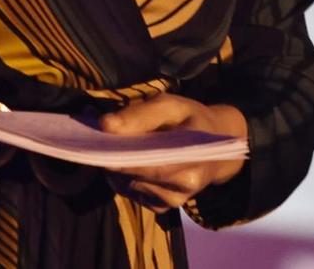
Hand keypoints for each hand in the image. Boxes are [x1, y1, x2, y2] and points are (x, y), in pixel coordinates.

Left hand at [98, 95, 247, 210]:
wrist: (216, 148)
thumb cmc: (192, 120)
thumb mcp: (171, 105)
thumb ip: (139, 114)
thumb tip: (105, 125)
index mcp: (190, 159)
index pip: (144, 161)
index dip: (117, 150)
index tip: (97, 134)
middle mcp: (182, 187)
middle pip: (131, 174)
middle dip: (111, 155)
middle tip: (97, 135)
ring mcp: (171, 201)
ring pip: (125, 185)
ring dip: (114, 166)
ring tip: (112, 144)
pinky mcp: (161, 208)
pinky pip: (129, 192)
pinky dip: (121, 176)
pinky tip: (125, 159)